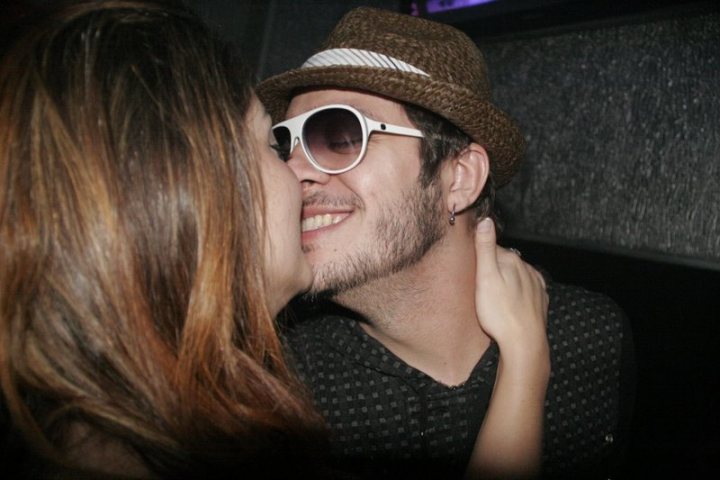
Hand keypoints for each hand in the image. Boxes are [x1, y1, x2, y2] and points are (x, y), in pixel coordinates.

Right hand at [473, 218, 547, 357]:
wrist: (524, 342)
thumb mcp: (485, 278)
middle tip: (479, 281)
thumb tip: (485, 220)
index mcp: (510, 260)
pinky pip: (527, 287)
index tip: (470, 264)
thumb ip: (485, 248)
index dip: (478, 255)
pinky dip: (519, 289)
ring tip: (494, 292)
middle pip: (504, 260)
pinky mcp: (540, 297)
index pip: (491, 248)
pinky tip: (511, 298)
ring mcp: (535, 283)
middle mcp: (526, 267)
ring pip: (516, 273)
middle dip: (493, 266)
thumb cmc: (499, 312)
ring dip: (507, 277)